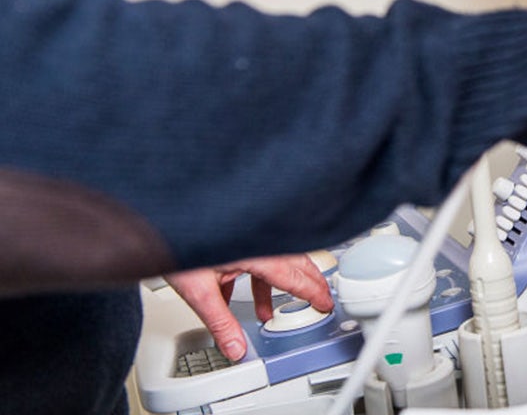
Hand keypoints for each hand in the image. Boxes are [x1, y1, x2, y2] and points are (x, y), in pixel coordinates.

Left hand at [165, 254, 332, 360]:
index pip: (293, 276)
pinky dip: (249, 281)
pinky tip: (235, 296)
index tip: (325, 303)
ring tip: (270, 311)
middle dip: (308, 284)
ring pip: (272, 262)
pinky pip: (251, 261)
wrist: (162, 217)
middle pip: (294, 263)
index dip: (312, 292)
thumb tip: (235, 347)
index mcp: (257, 252)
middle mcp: (257, 242)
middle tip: (320, 298)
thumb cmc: (179, 239)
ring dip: (273, 287)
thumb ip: (220, 322)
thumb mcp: (199, 290)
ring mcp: (247, 238)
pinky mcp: (232, 239)